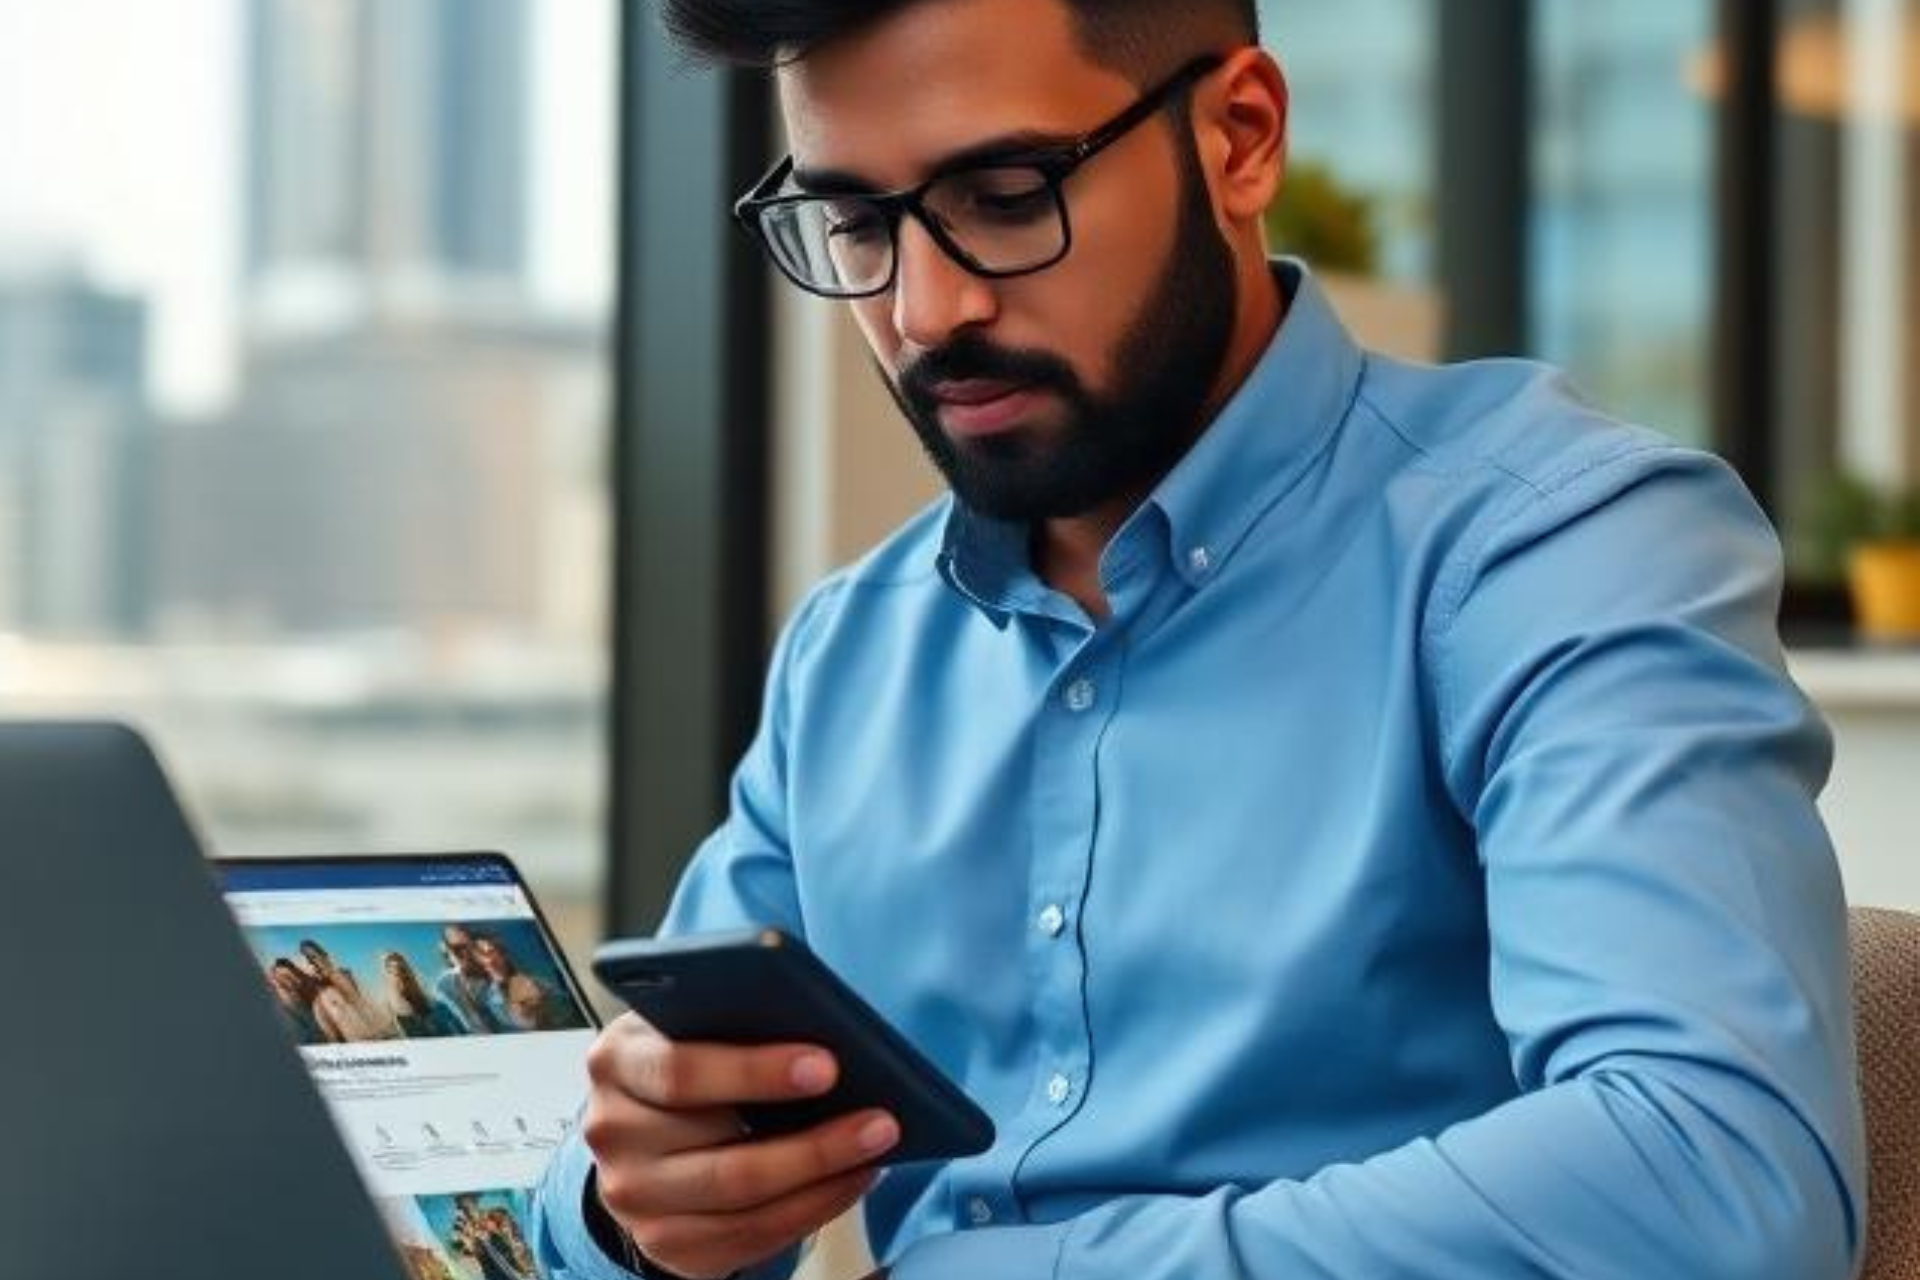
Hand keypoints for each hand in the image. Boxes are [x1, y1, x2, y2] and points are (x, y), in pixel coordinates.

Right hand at [583, 1013, 899, 1279]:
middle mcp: (612, 1133)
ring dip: (823, 1178)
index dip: (755, 1071)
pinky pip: (749, 1237)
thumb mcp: (695, 1021)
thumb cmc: (689, 1051)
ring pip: (741, 1200)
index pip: (682, 1071)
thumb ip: (736, 1018)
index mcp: (616, 1061)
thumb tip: (826, 1034)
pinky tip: (852, 1178)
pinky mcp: (662, 1243)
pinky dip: (811, 1208)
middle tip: (881, 1121)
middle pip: (722, 1154)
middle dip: (814, 1142)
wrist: (642, 1123)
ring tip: (877, 1147)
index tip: (828, 1065)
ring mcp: (632, 1197)